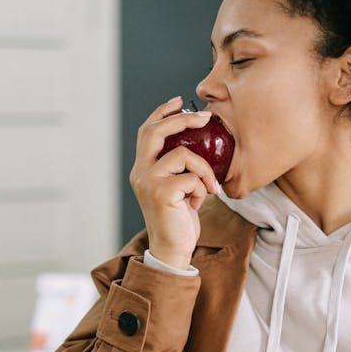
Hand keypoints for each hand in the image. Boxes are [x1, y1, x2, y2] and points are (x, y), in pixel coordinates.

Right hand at [130, 96, 219, 268]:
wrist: (172, 249)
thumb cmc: (178, 220)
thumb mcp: (178, 188)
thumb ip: (180, 168)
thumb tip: (200, 142)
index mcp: (142, 169)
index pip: (147, 131)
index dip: (162, 112)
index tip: (179, 101)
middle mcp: (140, 172)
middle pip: (156, 131)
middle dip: (183, 119)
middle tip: (206, 117)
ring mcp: (148, 182)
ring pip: (182, 154)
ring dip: (204, 168)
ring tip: (210, 186)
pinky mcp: (161, 193)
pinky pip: (191, 177)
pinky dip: (202, 188)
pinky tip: (198, 202)